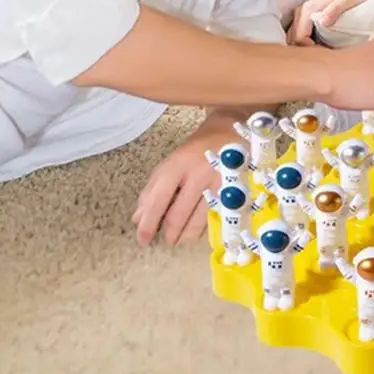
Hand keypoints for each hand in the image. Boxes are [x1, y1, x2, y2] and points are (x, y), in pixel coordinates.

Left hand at [132, 116, 232, 246]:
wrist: (231, 131)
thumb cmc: (197, 149)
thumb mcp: (171, 163)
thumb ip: (153, 190)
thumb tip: (139, 218)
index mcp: (176, 165)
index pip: (158, 201)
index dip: (148, 224)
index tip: (143, 240)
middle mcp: (197, 174)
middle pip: (178, 214)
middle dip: (170, 234)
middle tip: (167, 241)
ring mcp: (217, 183)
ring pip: (199, 220)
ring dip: (187, 235)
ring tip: (181, 239)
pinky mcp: (235, 189)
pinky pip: (216, 216)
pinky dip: (205, 227)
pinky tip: (200, 230)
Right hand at [287, 0, 366, 44]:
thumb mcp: (345, 1)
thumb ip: (333, 11)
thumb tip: (322, 22)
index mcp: (307, 11)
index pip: (299, 37)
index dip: (309, 48)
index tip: (324, 52)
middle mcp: (300, 13)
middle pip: (293, 40)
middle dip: (305, 51)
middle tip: (323, 55)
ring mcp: (301, 16)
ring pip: (293, 38)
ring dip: (303, 48)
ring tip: (321, 51)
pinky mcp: (304, 19)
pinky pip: (298, 35)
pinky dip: (304, 44)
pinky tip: (318, 46)